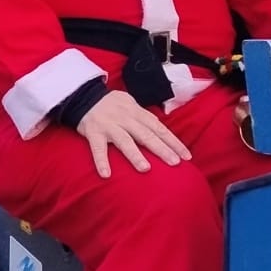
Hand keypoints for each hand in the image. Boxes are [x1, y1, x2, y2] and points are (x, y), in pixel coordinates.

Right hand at [75, 92, 192, 177]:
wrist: (83, 96)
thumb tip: (163, 131)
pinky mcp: (93, 132)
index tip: (186, 156)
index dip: (173, 142)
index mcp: (137, 112)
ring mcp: (109, 126)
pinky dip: (101, 161)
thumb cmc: (111, 104)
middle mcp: (125, 118)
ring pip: (124, 140)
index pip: (159, 128)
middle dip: (161, 149)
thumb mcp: (130, 104)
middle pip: (146, 135)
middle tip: (175, 163)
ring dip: (135, 154)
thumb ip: (144, 117)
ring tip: (146, 169)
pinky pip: (98, 148)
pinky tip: (106, 175)